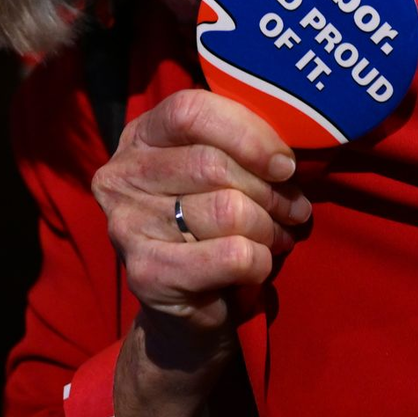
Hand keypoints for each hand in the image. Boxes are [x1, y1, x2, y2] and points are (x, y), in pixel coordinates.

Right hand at [92, 88, 310, 339]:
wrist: (187, 305)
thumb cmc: (213, 220)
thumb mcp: (223, 168)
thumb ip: (242, 144)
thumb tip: (288, 150)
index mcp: (143, 134)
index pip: (192, 111)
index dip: (248, 133)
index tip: (284, 164)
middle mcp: (123, 174)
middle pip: (214, 164)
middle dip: (270, 190)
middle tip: (295, 208)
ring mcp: (127, 225)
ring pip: (227, 210)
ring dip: (269, 226)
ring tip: (280, 234)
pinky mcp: (145, 273)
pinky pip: (230, 255)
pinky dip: (260, 260)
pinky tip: (259, 263)